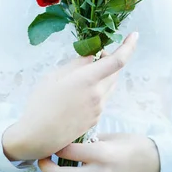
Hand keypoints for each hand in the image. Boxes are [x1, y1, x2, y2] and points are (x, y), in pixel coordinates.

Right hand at [2, 32, 138, 160]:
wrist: (37, 136)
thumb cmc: (41, 102)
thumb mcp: (55, 75)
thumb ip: (77, 64)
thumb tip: (93, 56)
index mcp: (88, 79)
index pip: (118, 60)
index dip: (129, 46)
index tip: (135, 35)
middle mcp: (98, 94)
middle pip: (116, 72)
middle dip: (110, 60)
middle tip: (95, 55)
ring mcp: (99, 109)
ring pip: (109, 85)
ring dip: (104, 76)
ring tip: (82, 75)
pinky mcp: (96, 119)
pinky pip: (103, 99)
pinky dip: (97, 90)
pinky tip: (78, 94)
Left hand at [32, 132, 159, 171]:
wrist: (155, 165)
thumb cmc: (133, 145)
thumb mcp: (112, 137)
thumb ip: (91, 140)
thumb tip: (71, 139)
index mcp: (101, 153)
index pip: (67, 151)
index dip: (53, 146)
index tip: (47, 141)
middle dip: (44, 167)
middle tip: (40, 159)